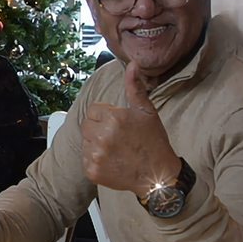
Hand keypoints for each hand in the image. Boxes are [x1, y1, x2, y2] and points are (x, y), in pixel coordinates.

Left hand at [80, 62, 179, 196]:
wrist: (157, 175)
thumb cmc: (153, 141)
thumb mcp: (147, 112)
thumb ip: (134, 88)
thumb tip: (132, 65)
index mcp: (114, 118)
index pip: (93, 109)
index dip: (106, 115)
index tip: (118, 124)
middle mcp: (102, 136)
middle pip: (86, 124)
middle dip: (98, 128)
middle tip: (116, 137)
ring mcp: (95, 155)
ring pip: (85, 141)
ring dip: (95, 143)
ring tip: (115, 149)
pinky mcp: (92, 170)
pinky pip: (84, 158)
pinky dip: (94, 159)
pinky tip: (111, 160)